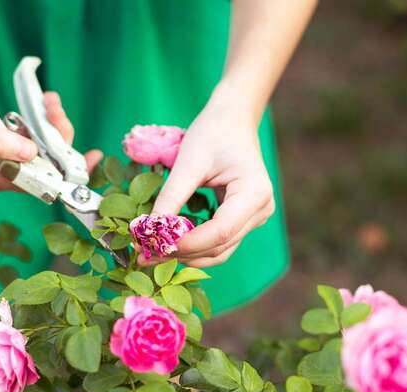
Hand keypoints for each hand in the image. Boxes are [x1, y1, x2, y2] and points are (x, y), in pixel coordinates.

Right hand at [0, 84, 100, 192]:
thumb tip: (33, 155)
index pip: (42, 182)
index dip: (68, 170)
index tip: (93, 157)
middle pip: (44, 165)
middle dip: (57, 136)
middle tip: (54, 105)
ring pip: (38, 151)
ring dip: (48, 127)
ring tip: (48, 100)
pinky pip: (27, 141)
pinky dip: (36, 124)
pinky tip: (39, 106)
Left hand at [148, 98, 275, 266]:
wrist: (232, 120)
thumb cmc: (213, 133)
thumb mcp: (189, 162)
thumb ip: (171, 197)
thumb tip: (149, 230)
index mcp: (254, 192)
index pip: (220, 231)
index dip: (188, 244)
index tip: (154, 246)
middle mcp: (261, 209)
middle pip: (220, 246)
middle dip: (182, 253)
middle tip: (144, 255)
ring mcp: (255, 217)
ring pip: (220, 250)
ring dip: (187, 255)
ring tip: (153, 253)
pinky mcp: (244, 219)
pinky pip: (220, 241)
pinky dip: (195, 246)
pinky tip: (169, 244)